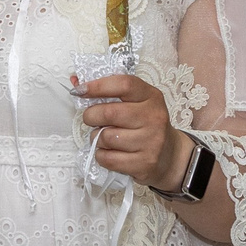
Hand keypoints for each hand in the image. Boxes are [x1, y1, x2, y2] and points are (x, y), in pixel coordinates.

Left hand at [75, 72, 187, 188]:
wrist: (169, 156)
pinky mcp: (144, 163)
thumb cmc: (146, 125)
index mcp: (151, 97)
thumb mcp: (137, 103)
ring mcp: (151, 142)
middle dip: (91, 116)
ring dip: (96, 138)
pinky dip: (101, 155)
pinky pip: (108, 158)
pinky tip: (109, 152)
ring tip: (104, 137)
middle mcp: (154, 118)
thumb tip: (76, 82)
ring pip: (106, 137)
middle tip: (91, 119)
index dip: (98, 86)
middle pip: (109, 113)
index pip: (124, 84)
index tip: (80, 90)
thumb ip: (110, 92)